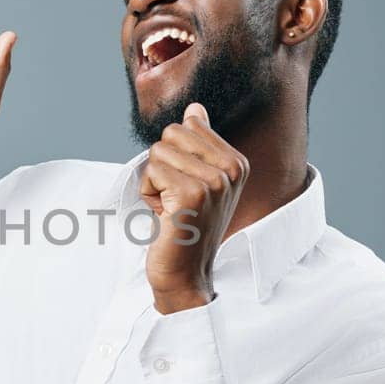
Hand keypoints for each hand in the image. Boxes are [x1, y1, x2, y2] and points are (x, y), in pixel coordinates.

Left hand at [139, 102, 250, 313]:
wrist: (186, 274)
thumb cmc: (186, 227)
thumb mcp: (199, 181)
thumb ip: (198, 144)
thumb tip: (195, 109)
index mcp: (236, 162)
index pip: (188, 125)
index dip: (174, 156)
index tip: (185, 187)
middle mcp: (231, 170)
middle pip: (171, 134)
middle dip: (161, 164)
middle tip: (174, 198)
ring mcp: (214, 182)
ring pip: (158, 152)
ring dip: (154, 181)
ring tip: (170, 208)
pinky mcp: (192, 195)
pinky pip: (152, 171)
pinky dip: (148, 193)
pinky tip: (164, 215)